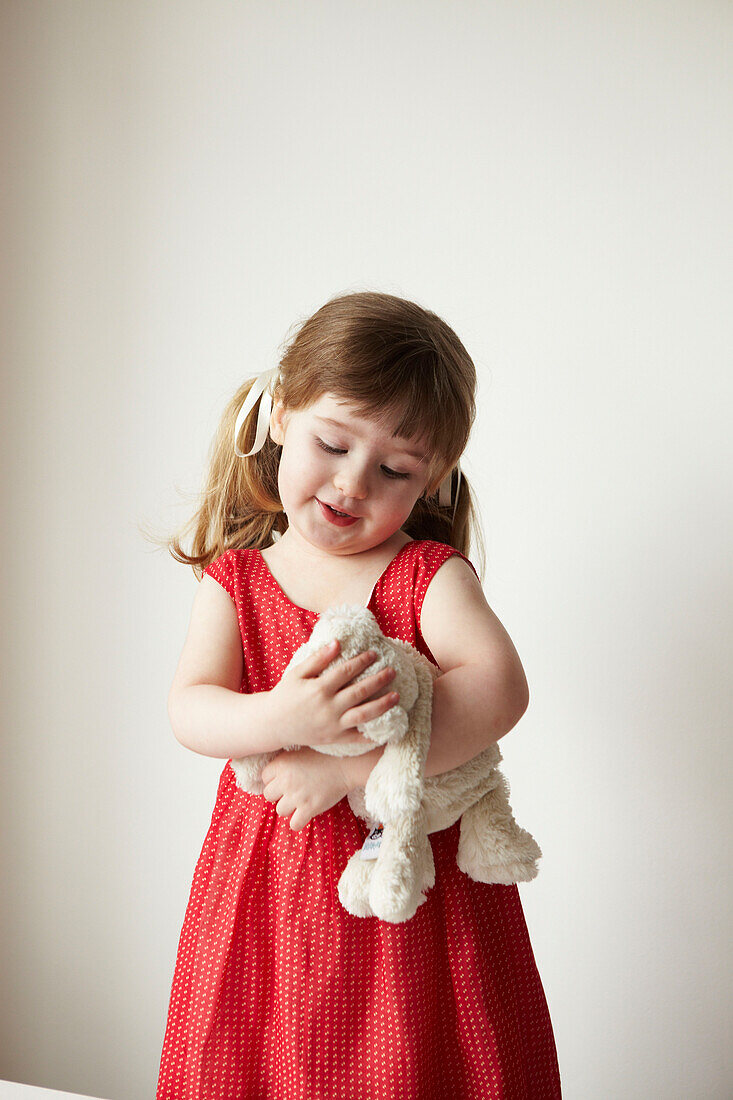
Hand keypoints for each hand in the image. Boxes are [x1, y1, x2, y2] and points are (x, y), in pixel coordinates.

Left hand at [260, 747, 350, 830]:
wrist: (347, 763)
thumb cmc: (325, 755)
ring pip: (280, 810)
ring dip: (289, 807)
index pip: (265, 777)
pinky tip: (305, 814)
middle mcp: (286, 780)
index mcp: (282, 763)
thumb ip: (285, 762)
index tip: (287, 779)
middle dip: (280, 794)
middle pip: (269, 795)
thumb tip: (273, 775)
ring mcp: (297, 796)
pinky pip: (294, 824)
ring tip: (301, 801)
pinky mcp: (309, 808)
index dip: (275, 779)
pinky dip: (298, 822)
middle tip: (293, 791)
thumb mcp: (300, 751)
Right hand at [270, 638, 398, 748]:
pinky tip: (388, 728)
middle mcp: (328, 707)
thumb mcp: (297, 673)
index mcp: (318, 689)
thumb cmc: (285, 695)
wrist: (273, 724)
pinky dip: (373, 734)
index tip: (375, 653)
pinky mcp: (334, 739)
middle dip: (379, 681)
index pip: (346, 671)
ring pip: (363, 715)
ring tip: (397, 696)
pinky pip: (357, 738)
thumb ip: (318, 658)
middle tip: (393, 671)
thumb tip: (337, 642)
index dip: (362, 661)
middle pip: (359, 692)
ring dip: (382, 706)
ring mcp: (332, 725)